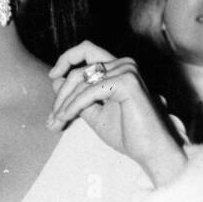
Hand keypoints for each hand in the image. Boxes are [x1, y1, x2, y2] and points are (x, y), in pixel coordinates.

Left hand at [47, 41, 186, 185]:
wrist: (150, 151)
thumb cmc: (126, 133)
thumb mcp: (94, 111)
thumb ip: (77, 95)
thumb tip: (56, 80)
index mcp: (118, 68)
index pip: (87, 50)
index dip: (66, 58)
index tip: (52, 75)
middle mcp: (123, 64)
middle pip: (78, 70)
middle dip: (60, 96)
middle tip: (51, 119)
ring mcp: (127, 71)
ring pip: (80, 81)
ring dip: (64, 104)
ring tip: (56, 122)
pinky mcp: (127, 82)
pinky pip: (89, 92)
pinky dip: (73, 106)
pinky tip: (66, 117)